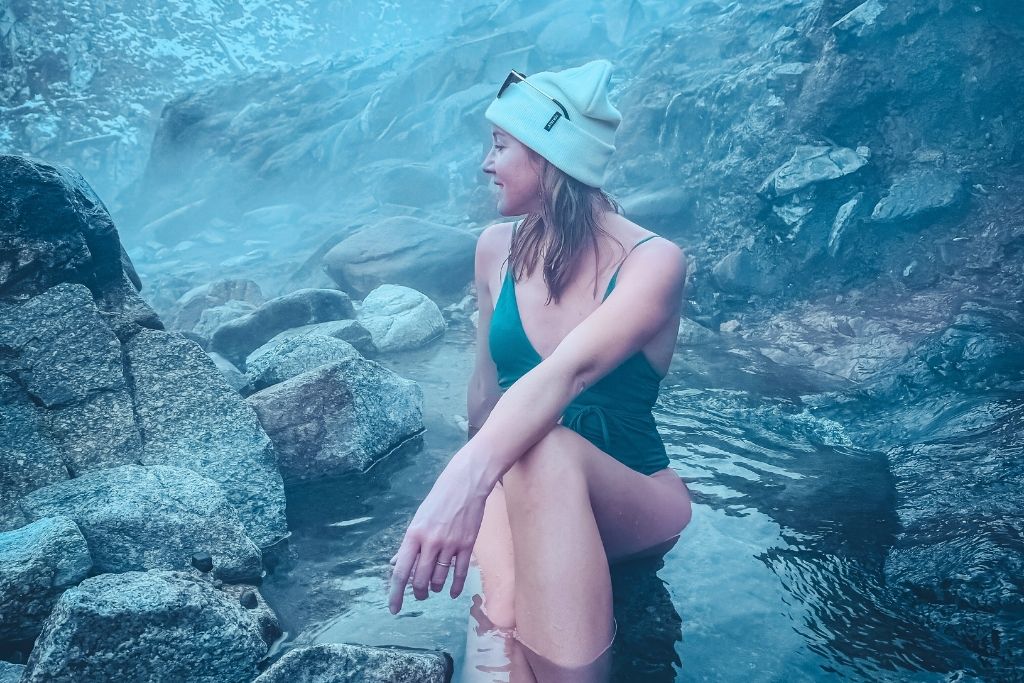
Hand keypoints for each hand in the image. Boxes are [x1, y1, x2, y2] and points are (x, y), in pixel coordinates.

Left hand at [387, 456, 489, 613]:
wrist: (466, 484)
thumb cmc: (438, 500)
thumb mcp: (418, 519)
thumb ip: (407, 545)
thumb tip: (394, 564)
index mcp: (413, 535)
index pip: (401, 571)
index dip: (395, 593)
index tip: (394, 609)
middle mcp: (430, 542)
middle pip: (420, 580)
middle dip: (418, 593)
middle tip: (419, 595)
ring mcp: (450, 544)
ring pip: (439, 578)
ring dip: (435, 587)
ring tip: (434, 587)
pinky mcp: (467, 545)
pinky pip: (460, 573)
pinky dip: (455, 587)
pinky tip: (452, 593)